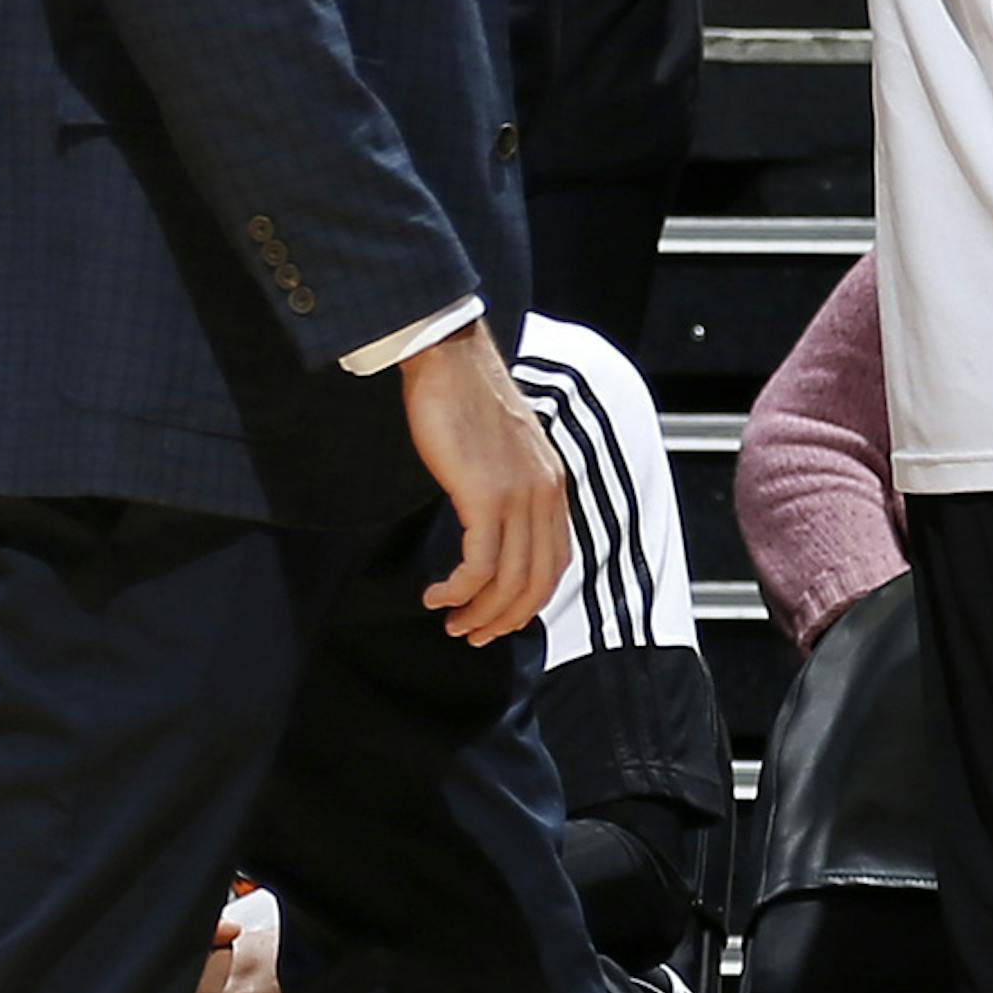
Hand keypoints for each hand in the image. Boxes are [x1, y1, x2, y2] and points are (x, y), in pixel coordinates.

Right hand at [404, 321, 568, 643]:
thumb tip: (490, 521)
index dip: (529, 600)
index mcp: (553, 484)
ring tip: (451, 623)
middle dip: (505, 619)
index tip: (499, 615)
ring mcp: (518, 496)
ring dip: (478, 613)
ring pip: (508, 581)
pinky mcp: (485, 495)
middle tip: (472, 635)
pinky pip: (479, 564)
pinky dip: (458, 590)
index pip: (555, 562)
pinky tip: (437, 595)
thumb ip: (509, 484)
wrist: (449, 358)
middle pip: (537, 582)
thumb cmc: (465, 396)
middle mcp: (545, 494)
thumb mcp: (504, 448)